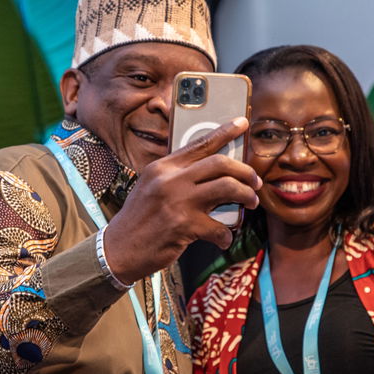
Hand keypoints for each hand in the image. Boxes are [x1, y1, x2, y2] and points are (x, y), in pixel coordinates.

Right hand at [104, 117, 261, 282]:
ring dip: (246, 196)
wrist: (119, 249)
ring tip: (250, 204)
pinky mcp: (184, 226)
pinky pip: (220, 227)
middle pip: (220, 163)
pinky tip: (223, 239)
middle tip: (255, 182)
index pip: (199, 144)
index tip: (241, 123)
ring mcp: (177, 202)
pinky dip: (226, 235)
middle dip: (245, 172)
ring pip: (227, 188)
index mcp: (163, 167)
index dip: (225, 132)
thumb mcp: (152, 187)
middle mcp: (170, 180)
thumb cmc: (140, 220)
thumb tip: (215, 173)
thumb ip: (177, 177)